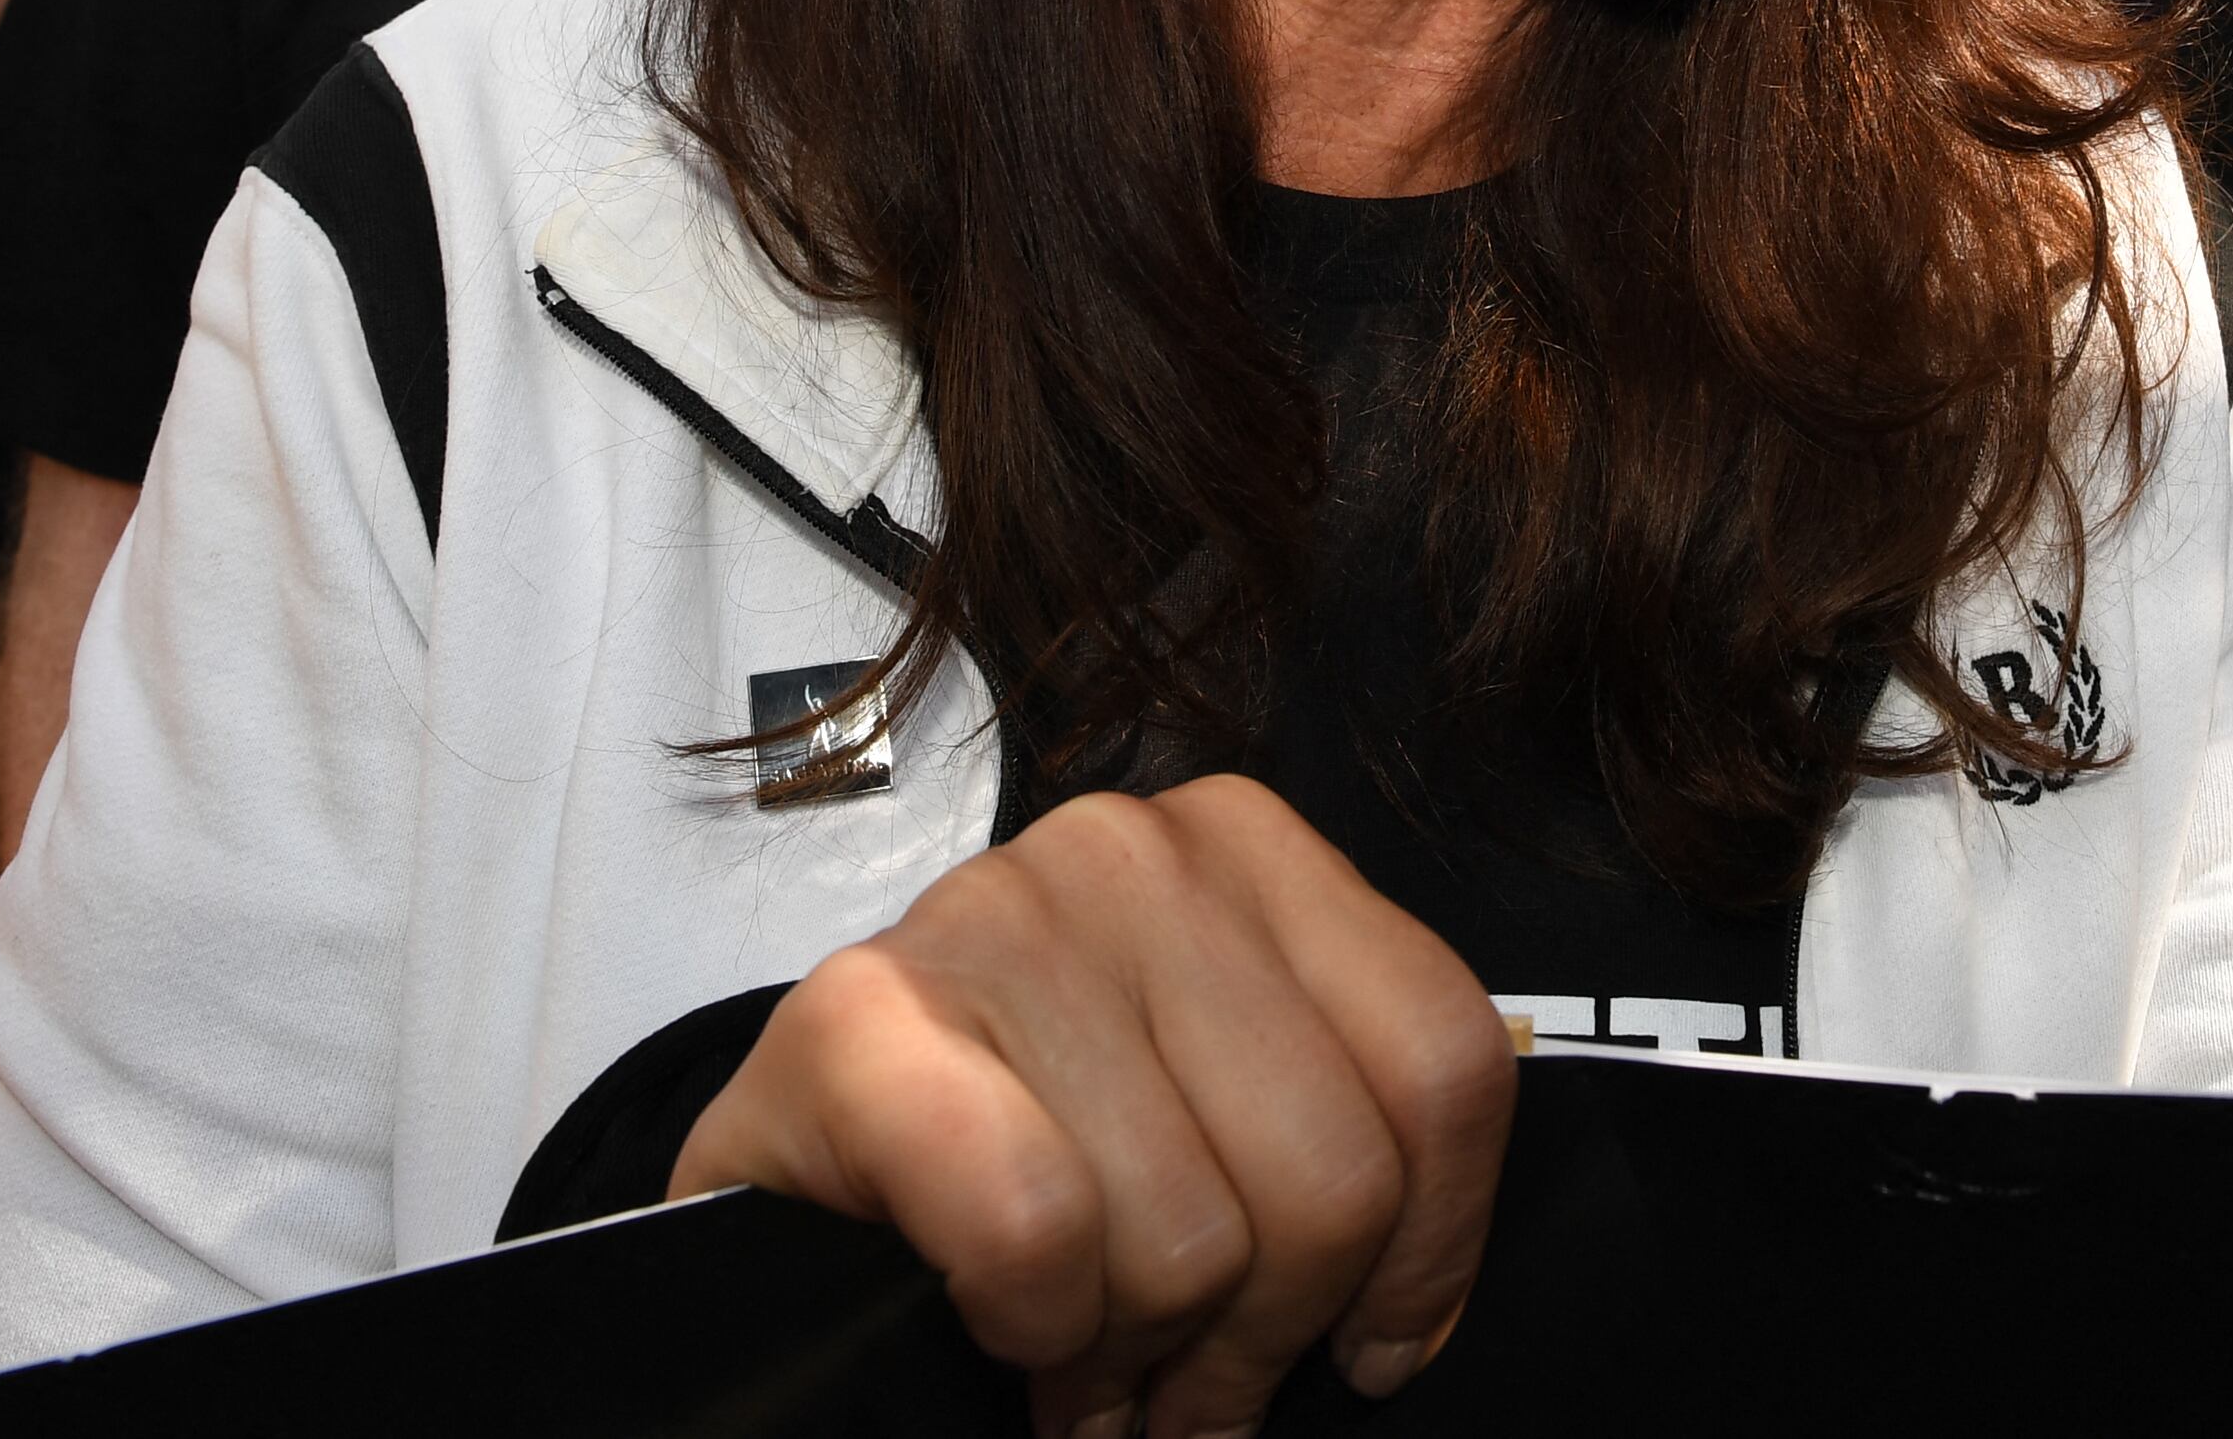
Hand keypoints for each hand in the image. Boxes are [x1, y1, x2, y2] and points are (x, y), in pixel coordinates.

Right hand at [675, 775, 1514, 1438]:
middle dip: (1263, 1335)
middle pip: (1333, 1173)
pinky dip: (1035, 1327)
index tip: (1369, 1341)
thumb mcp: (1226, 1112)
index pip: (1445, 1064)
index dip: (1429, 1249)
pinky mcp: (856, 1018)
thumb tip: (1410, 1318)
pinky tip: (1008, 1330)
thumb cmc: (1028, 1149)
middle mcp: (1129, 852)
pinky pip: (1037, 1229)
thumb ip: (1349, 1143)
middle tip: (1190, 1381)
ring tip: (1090, 1356)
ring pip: (1190, 1233)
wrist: (787, 1185)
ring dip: (1137, 1354)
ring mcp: (989, 916)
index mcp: (1249, 850)